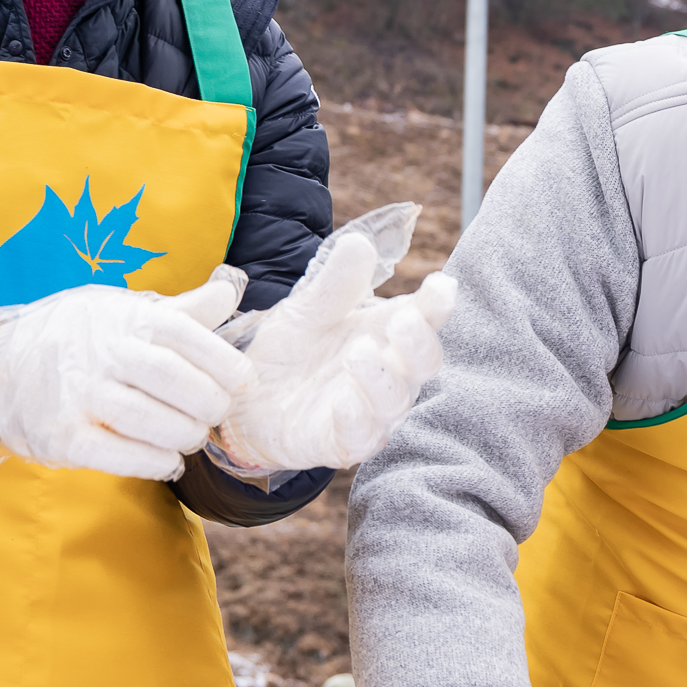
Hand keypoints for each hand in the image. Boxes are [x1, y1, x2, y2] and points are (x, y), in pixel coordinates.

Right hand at [0, 274, 249, 479]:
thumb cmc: (78, 337)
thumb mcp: (123, 310)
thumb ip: (180, 311)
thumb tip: (230, 292)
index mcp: (123, 318)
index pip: (186, 335)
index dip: (224, 362)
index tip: (244, 384)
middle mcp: (101, 352)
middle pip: (172, 379)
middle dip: (208, 403)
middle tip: (216, 414)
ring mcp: (77, 395)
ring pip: (148, 420)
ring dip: (184, 435)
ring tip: (191, 437)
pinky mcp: (60, 436)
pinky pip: (116, 455)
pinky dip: (152, 462)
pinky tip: (169, 461)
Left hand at [213, 207, 456, 473]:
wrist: (245, 398)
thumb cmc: (292, 351)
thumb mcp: (307, 310)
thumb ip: (335, 284)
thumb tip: (359, 242)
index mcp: (388, 336)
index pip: (426, 320)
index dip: (439, 305)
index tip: (442, 284)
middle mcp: (389, 376)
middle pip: (424, 364)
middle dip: (419, 343)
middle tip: (404, 320)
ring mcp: (369, 412)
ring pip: (395, 402)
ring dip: (382, 378)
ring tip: (358, 352)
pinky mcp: (341, 443)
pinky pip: (359, 437)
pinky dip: (356, 419)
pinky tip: (342, 400)